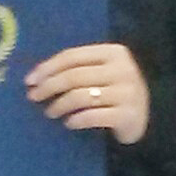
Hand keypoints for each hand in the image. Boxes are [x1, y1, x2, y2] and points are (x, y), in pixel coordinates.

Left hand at [28, 43, 147, 144]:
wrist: (146, 118)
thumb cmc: (115, 92)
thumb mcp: (102, 73)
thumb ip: (77, 69)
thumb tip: (36, 77)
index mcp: (114, 52)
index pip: (72, 56)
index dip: (48, 67)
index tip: (30, 80)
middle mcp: (123, 69)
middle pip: (74, 76)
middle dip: (49, 86)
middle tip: (33, 97)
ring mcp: (127, 93)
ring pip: (80, 96)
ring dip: (59, 105)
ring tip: (50, 112)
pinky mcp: (128, 115)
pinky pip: (92, 116)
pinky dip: (76, 120)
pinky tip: (69, 123)